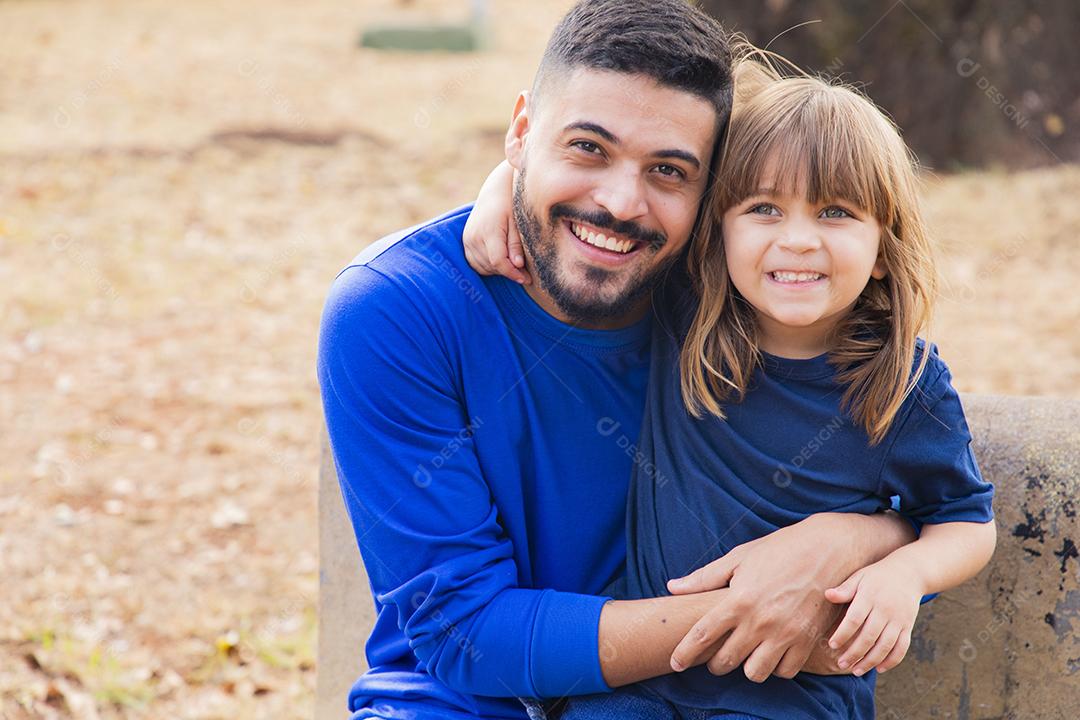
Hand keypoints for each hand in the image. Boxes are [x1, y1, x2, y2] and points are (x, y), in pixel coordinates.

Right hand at [462, 161, 530, 284]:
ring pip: (482, 267)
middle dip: (507, 272)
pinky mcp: (465, 240)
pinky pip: (475, 262)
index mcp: (489, 230)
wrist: (496, 190)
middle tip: (524, 273)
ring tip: (513, 264)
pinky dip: (487, 266)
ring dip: (497, 270)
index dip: (512, 273)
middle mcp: (474, 236)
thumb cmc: (511, 204)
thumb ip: (516, 244)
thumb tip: (517, 265)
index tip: (526, 279)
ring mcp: (467, 239)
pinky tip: (500, 260)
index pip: (498, 261)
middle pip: (490, 266)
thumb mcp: (519, 223)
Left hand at [666, 516, 857, 682]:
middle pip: (725, 660)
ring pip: (754, 672)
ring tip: (745, 654)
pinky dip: (775, 667)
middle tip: (715, 655)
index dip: (684, 653)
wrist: (828, 549)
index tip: (676, 663)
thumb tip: (673, 587)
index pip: (702, 635)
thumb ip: (705, 577)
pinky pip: (785, 671)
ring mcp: (785, 634)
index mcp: (738, 599)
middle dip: (714, 662)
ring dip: (745, 667)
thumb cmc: (779, 549)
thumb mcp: (739, 557)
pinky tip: (771, 653)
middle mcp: (760, 621)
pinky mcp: (807, 640)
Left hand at [824, 556, 922, 674]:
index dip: (843, 634)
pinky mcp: (908, 627)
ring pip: (885, 646)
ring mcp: (899, 620)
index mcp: (870, 596)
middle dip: (854, 653)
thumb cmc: (877, 576)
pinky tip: (878, 668)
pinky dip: (892, 661)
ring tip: (856, 670)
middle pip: (869, 636)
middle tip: (840, 663)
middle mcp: (886, 610)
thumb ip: (845, 589)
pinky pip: (902, 648)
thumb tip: (827, 595)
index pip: (854, 619)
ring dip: (870, 661)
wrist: (909, 573)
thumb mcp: (860, 577)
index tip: (832, 645)